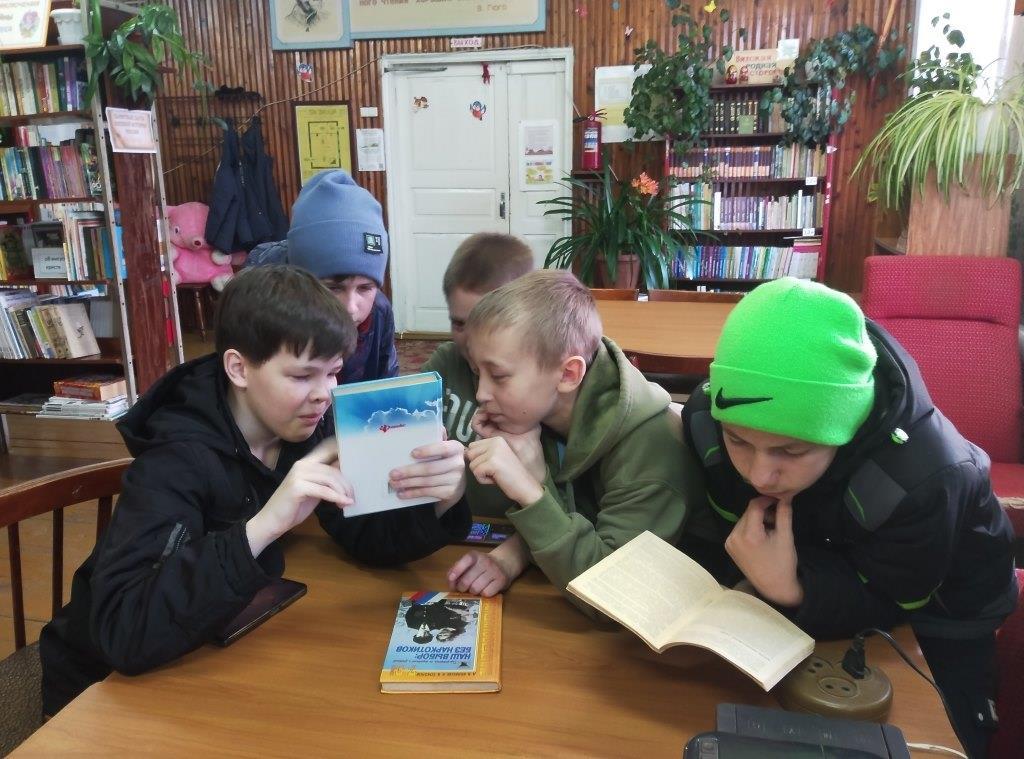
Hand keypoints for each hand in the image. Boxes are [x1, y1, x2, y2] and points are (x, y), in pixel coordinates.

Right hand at [246, 438, 352, 556]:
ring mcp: (298, 474)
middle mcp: (302, 464)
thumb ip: (327, 480)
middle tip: (353, 496)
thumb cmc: (294, 507)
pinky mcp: (297, 487)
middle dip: (347, 483)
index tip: (360, 458)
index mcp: (306, 463)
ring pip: (330, 479)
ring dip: (343, 492)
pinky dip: (336, 498)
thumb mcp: (315, 490)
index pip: (328, 449)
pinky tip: (343, 504)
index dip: (344, 450)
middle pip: (334, 469)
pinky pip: (324, 491)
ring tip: (348, 502)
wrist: (271, 522)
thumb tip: (348, 473)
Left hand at [388, 440, 466, 516]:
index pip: (442, 448)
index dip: (428, 451)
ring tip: (394, 483)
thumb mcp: (442, 449)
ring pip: (428, 482)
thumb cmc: (444, 460)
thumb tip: (427, 426)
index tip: (412, 453)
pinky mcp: (450, 493)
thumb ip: (435, 438)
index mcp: (455, 448)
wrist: (457, 482)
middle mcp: (458, 463)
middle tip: (393, 474)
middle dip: (410, 471)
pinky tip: (402, 493)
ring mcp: (455, 480)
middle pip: (431, 468)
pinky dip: (414, 493)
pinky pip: (429, 492)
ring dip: (409, 483)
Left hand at [447, 534, 528, 595]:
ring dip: (473, 592)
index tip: (451, 580)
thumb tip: (450, 581)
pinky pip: (486, 594)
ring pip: (475, 589)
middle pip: (467, 581)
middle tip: (463, 588)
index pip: (465, 561)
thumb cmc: (482, 566)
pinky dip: (483, 595)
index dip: (456, 571)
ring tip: (475, 588)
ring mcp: (494, 571)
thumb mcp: (470, 563)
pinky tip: (485, 590)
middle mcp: (485, 562)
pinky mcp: (502, 581)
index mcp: (475, 556)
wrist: (505, 563)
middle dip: (462, 588)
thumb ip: (457, 569)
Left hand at [466, 437, 543, 506]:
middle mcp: (495, 441)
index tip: (493, 465)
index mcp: (496, 439)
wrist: (526, 487)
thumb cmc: (510, 475)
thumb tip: (464, 452)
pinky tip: (496, 479)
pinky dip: (483, 480)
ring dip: (481, 474)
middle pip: (470, 454)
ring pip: (472, 464)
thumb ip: (483, 453)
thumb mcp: (496, 459)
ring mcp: (493, 451)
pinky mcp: (491, 462)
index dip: (479, 459)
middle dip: (478, 466)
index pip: (472, 446)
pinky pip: (476, 473)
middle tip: (494, 471)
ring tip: (496, 475)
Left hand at [724, 496, 802, 606]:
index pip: (754, 506)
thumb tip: (784, 496)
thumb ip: (784, 514)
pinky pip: (740, 529)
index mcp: (749, 535)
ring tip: (771, 530)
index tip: (778, 499)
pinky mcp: (729, 546)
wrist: (774, 587)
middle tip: (778, 519)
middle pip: (748, 513)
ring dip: (757, 520)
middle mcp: (734, 537)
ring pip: (744, 520)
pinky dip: (751, 528)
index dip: (766, 500)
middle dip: (763, 512)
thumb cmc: (783, 563)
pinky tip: (762, 536)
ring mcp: (730, 542)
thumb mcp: (786, 537)